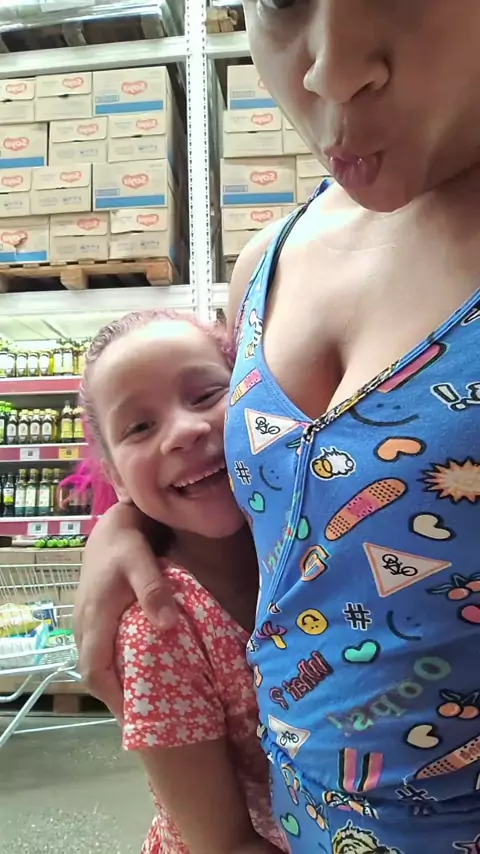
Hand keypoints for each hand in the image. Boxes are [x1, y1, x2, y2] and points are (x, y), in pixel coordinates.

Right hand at [75, 503, 176, 716]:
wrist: (112, 527)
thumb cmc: (126, 543)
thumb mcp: (141, 561)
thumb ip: (153, 590)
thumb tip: (167, 625)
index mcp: (95, 620)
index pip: (96, 672)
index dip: (114, 699)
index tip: (136, 720)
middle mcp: (85, 626)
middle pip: (94, 675)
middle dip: (116, 698)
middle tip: (147, 718)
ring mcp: (87, 623)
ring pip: (96, 664)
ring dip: (116, 683)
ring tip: (146, 701)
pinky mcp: (94, 618)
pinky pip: (100, 652)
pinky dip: (115, 666)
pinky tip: (138, 671)